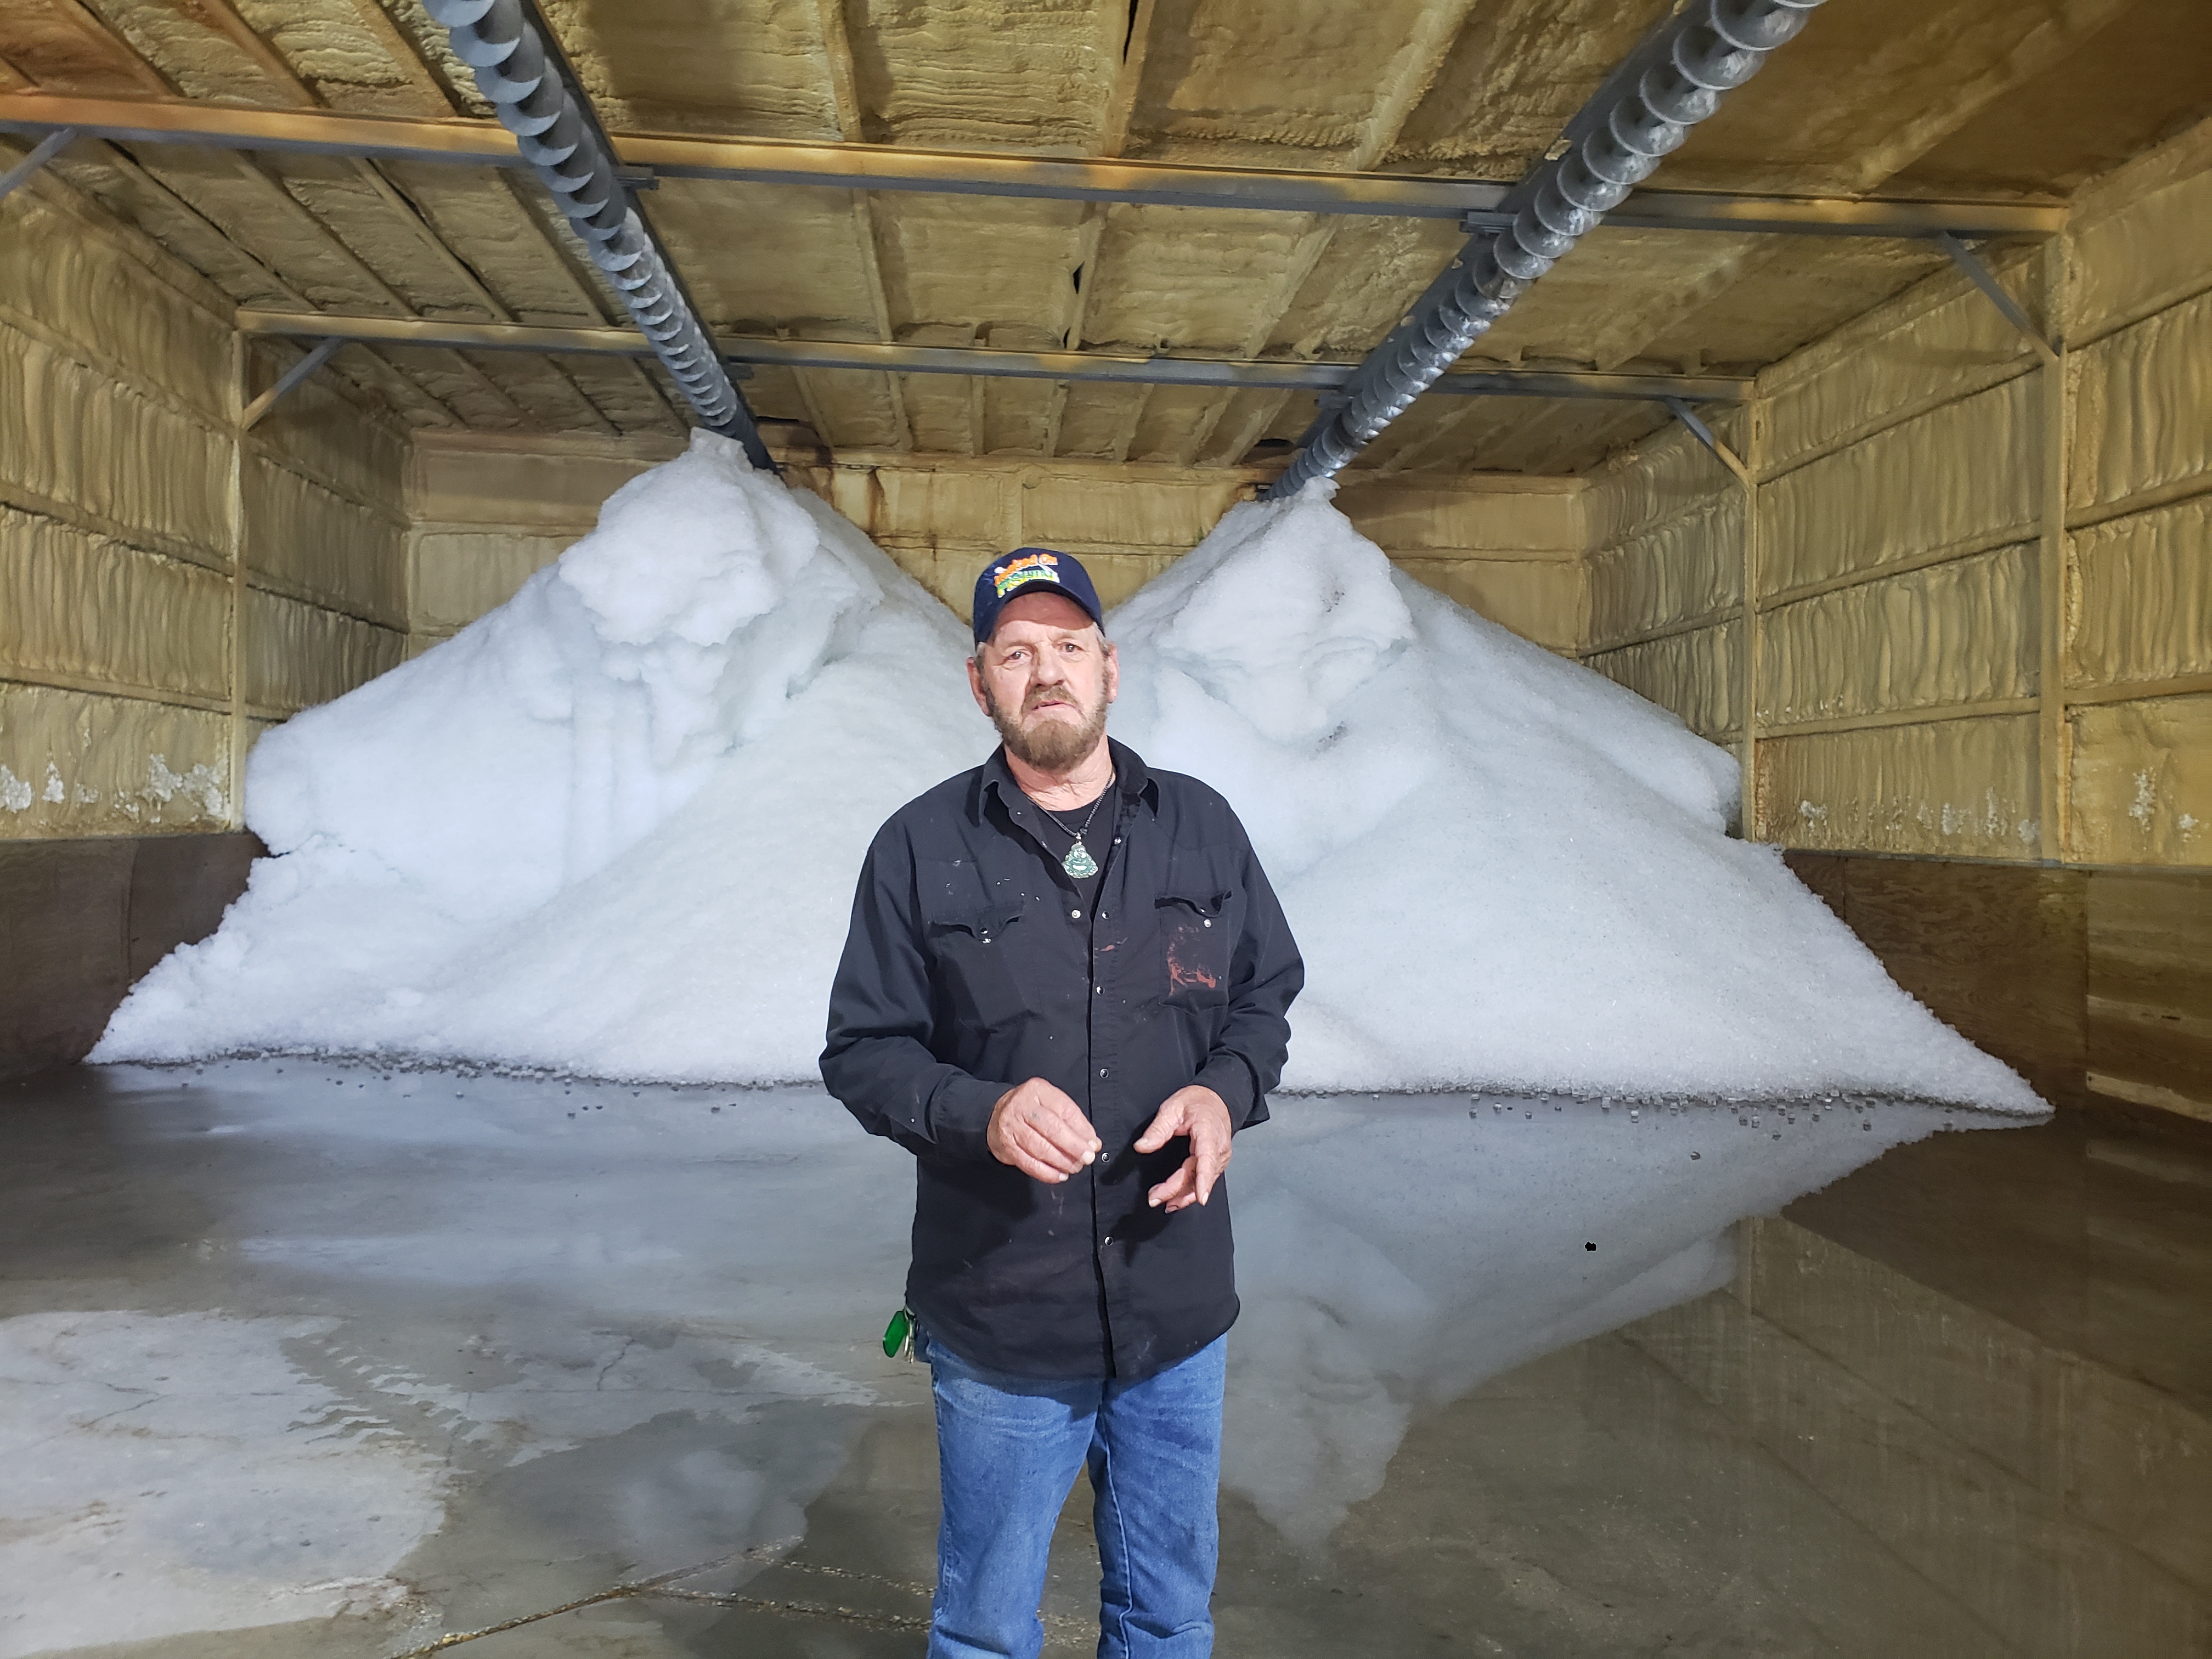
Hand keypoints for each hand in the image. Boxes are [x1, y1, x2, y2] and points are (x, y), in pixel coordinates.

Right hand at [988, 1078, 1101, 1184]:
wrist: (997, 1115)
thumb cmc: (1031, 1110)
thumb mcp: (1052, 1104)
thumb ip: (1073, 1121)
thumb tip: (1092, 1142)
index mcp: (1037, 1090)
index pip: (1064, 1110)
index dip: (1081, 1129)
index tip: (1092, 1143)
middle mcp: (1022, 1106)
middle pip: (1052, 1129)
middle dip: (1073, 1146)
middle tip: (1086, 1158)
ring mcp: (1011, 1126)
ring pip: (1040, 1148)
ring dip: (1061, 1161)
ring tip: (1074, 1167)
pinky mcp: (1006, 1146)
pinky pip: (1029, 1163)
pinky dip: (1046, 1172)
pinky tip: (1059, 1175)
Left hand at [1135, 1085, 1231, 1212]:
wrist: (1217, 1099)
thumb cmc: (1198, 1102)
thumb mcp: (1173, 1108)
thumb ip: (1158, 1129)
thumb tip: (1142, 1146)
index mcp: (1208, 1132)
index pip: (1207, 1159)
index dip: (1204, 1180)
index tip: (1201, 1197)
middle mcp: (1218, 1148)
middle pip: (1198, 1175)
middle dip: (1177, 1190)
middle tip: (1154, 1198)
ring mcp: (1219, 1158)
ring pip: (1202, 1182)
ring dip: (1183, 1195)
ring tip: (1163, 1202)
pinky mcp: (1217, 1163)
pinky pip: (1205, 1180)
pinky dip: (1191, 1191)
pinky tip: (1178, 1199)